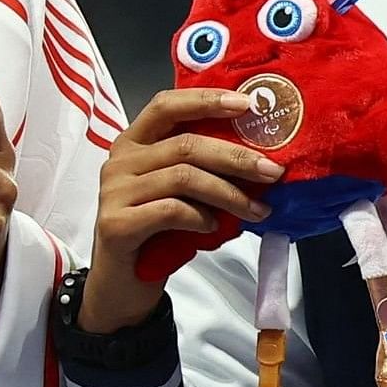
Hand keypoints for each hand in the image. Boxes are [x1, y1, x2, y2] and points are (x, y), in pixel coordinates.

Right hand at [76, 89, 287, 334]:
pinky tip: (213, 228)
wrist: (121, 285)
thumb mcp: (178, 194)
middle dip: (235, 157)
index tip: (246, 105)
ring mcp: (113, 192)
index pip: (166, 105)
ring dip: (228, 194)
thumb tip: (260, 161)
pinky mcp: (116, 224)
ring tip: (255, 210)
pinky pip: (170, 211)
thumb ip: (201, 170)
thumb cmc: (155, 234)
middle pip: (185, 144)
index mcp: (133, 143)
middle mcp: (120, 161)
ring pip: (183, 176)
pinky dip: (200, 217)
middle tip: (272, 172)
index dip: (205, 101)